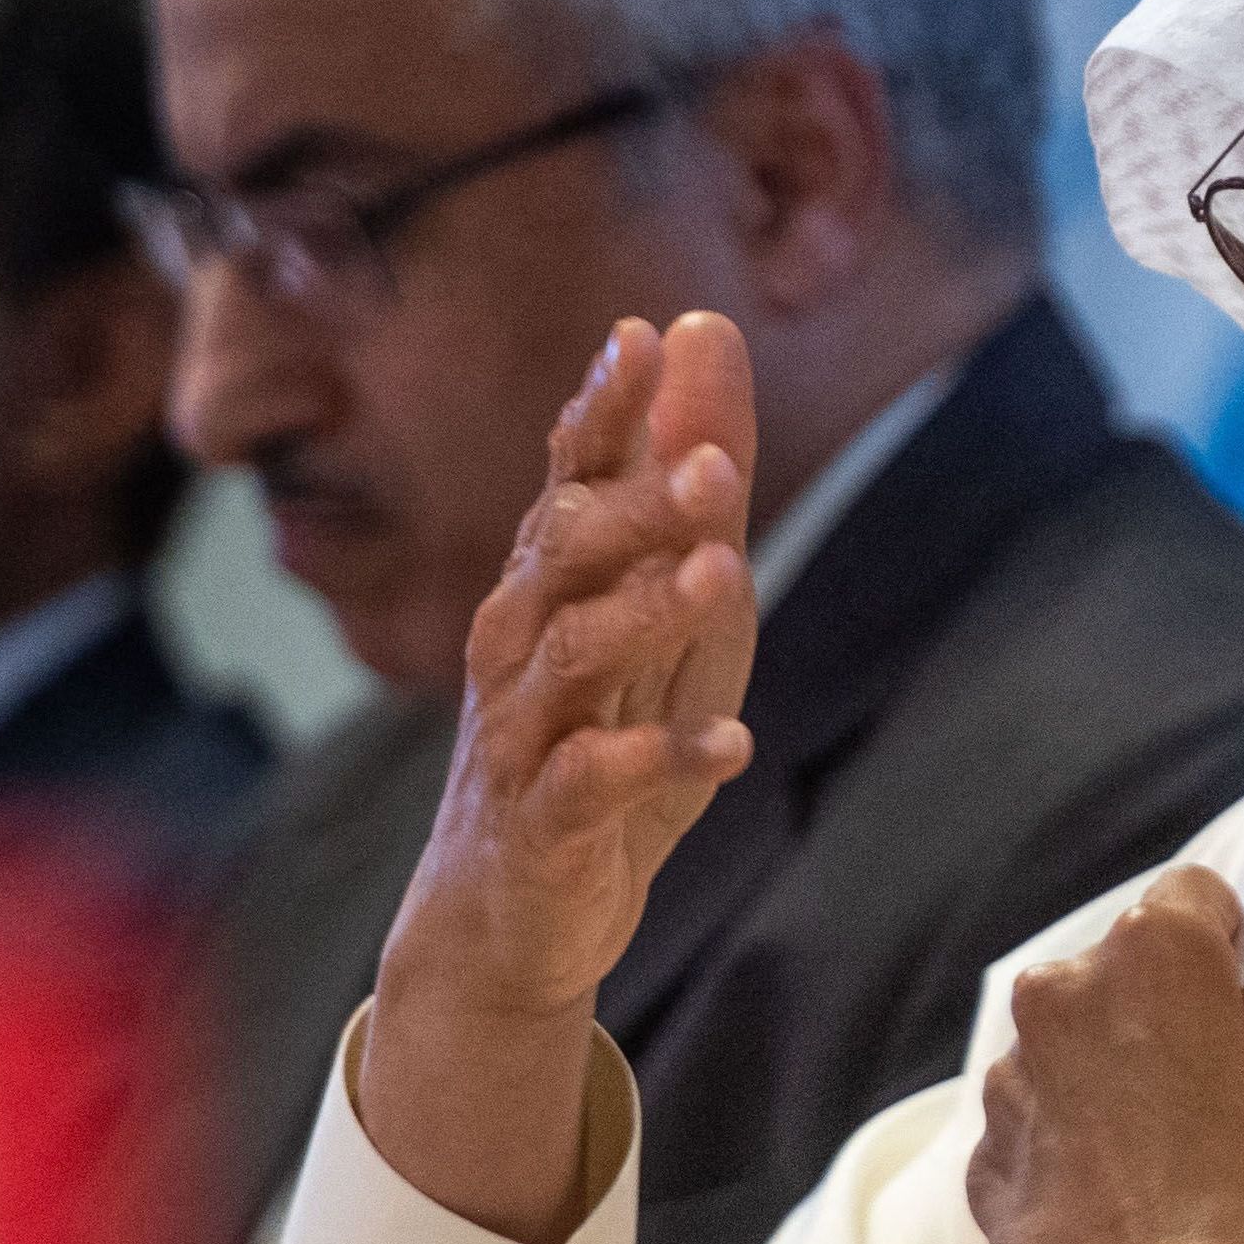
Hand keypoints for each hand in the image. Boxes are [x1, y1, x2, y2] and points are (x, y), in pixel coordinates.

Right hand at [361, 314, 760, 1242]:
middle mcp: (520, 639)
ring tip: (720, 577)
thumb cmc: (602, 734)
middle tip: (716, 469)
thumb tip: (704, 330)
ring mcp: (523, 730)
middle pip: (565, 550)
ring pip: (570, 652)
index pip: (567, 473)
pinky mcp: (542, 820)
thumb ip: (689, 482)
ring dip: (647, 611)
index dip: (602, 410)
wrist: (514, 913)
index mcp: (550, 578)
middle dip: (637, 504)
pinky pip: (590, 781)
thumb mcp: (669, 606)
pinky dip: (657, 759)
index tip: (643, 340)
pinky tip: (728, 746)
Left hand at [968, 868, 1243, 1243]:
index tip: (1239, 988)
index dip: (1221, 938)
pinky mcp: (983, 1155)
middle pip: (1113, 969)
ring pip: (1062, 1044)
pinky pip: (1029, 1120)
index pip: (1190, 896)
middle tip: (1199, 1077)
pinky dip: (1061, 1139)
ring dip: (1098, 1070)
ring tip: (1149, 1148)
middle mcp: (1061, 995)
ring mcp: (1010, 1078)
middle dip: (1152, 1004)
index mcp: (1151, 957)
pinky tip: (1108, 1194)